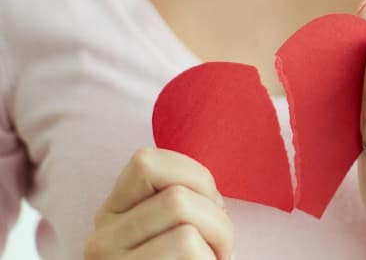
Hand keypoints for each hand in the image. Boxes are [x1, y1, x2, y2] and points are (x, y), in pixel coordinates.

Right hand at [84, 148, 234, 259]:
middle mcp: (100, 242)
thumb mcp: (166, 226)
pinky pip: (191, 256)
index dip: (195, 176)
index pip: (147, 161)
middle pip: (179, 199)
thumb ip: (176, 199)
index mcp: (110, 215)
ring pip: (188, 229)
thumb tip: (212, 193)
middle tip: (218, 246)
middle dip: (218, 218)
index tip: (208, 202)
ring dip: (220, 243)